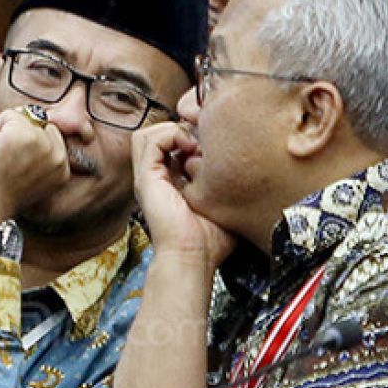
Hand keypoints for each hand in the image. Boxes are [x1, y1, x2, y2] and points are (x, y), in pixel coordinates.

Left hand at [0, 106, 69, 226]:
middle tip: (7, 161)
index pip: (50, 133)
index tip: (16, 163)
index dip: (28, 142)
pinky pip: (8, 115)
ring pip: (24, 116)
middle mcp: (57, 156)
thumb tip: (34, 126)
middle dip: (19, 133)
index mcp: (62, 169)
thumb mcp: (31, 177)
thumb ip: (39, 157)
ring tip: (0, 157)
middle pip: (39, 122)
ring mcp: (43, 144)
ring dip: (5, 132)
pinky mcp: (24, 135)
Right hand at [132, 121, 234, 275]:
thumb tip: (241, 166)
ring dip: (173, 130)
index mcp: (169, 181)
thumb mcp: (221, 204)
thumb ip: (224, 184)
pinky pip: (149, 140)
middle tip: (202, 144)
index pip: (169, 143)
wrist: (192, 259)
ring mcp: (148, 177)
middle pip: (155, 134)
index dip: (189, 135)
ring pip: (148, 133)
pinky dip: (171, 135)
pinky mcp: (146, 178)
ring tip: (193, 146)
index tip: (212, 147)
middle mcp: (155, 177)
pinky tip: (189, 150)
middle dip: (180, 128)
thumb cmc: (209, 241)